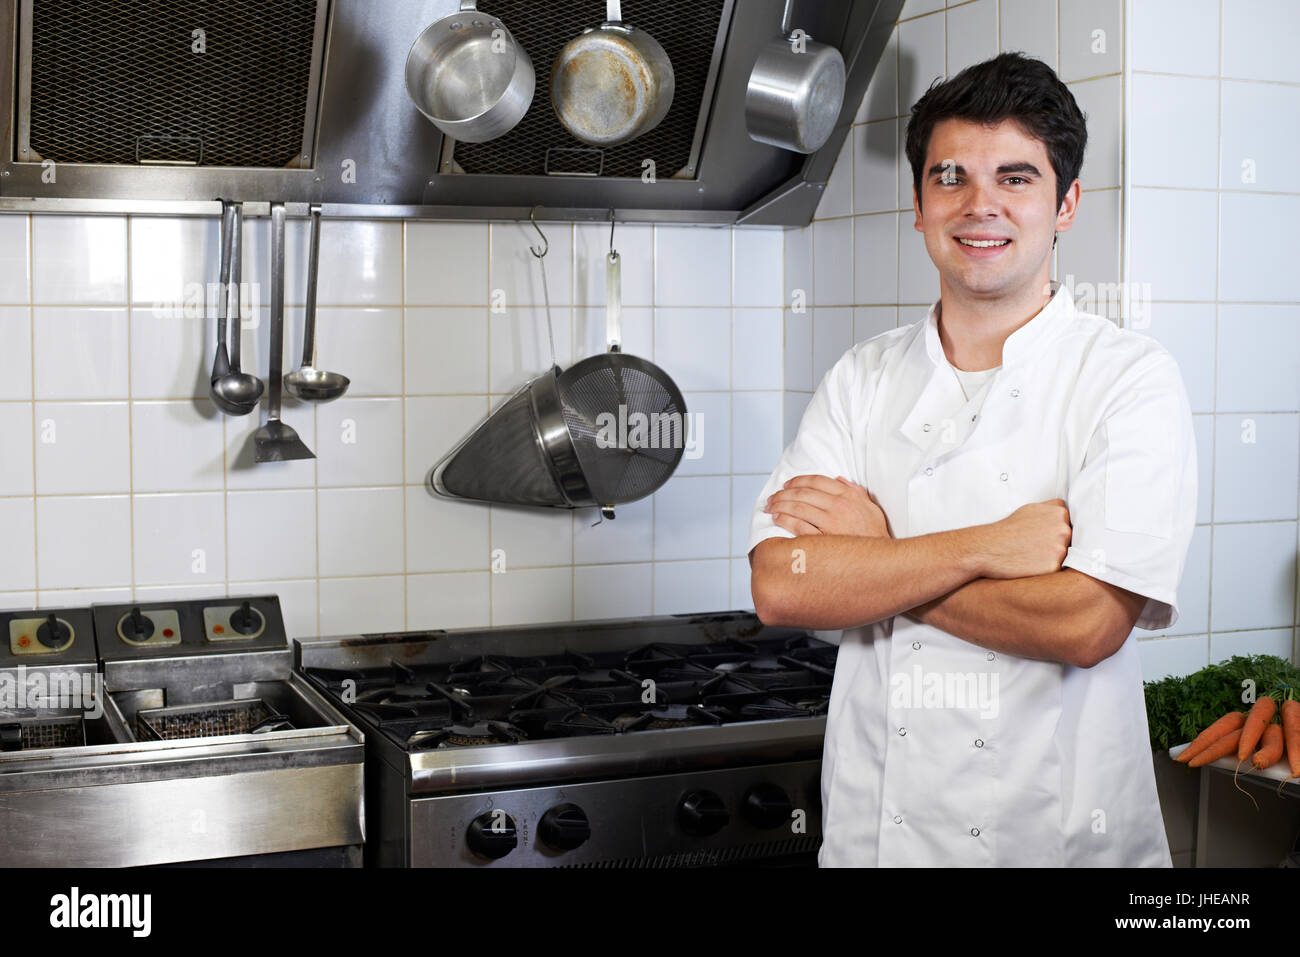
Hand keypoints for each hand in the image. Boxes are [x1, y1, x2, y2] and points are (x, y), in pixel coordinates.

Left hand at [766, 474, 891, 537]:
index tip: (788, 484)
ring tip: (771, 507)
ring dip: (780, 504)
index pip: (817, 481)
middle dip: (784, 492)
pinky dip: (785, 520)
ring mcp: (830, 523)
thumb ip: (856, 492)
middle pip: (803, 493)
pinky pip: (799, 526)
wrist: (882, 562)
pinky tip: (778, 519)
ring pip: (797, 507)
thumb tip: (839, 480)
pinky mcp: (823, 541)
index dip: (798, 480)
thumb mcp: (872, 509)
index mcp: (848, 496)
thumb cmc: (876, 537)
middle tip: (773, 496)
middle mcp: (838, 507)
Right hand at [977, 499, 1071, 578]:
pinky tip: (1032, 564)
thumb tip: (1067, 514)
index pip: (1072, 524)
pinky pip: (1058, 569)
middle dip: (1058, 544)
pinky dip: (1047, 569)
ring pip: (1067, 556)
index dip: (1058, 531)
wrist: (988, 548)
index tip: (1045, 534)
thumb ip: (1052, 510)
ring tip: (1033, 555)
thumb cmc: (1008, 529)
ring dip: (1054, 557)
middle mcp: (1063, 528)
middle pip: (1072, 540)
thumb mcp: (1031, 509)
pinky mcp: (1054, 566)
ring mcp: (1060, 547)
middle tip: (1037, 546)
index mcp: (1059, 512)